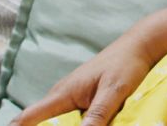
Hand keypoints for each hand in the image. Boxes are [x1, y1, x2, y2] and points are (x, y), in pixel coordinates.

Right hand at [10, 39, 153, 125]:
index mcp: (63, 93)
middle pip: (39, 123)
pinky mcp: (80, 101)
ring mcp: (69, 99)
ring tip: (73, 125)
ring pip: (55, 122)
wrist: (138, 47)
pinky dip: (70, 125)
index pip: (28, 117)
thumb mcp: (115, 91)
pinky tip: (82, 125)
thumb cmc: (126, 64)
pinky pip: (68, 119)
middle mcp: (60, 96)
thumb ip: (98, 113)